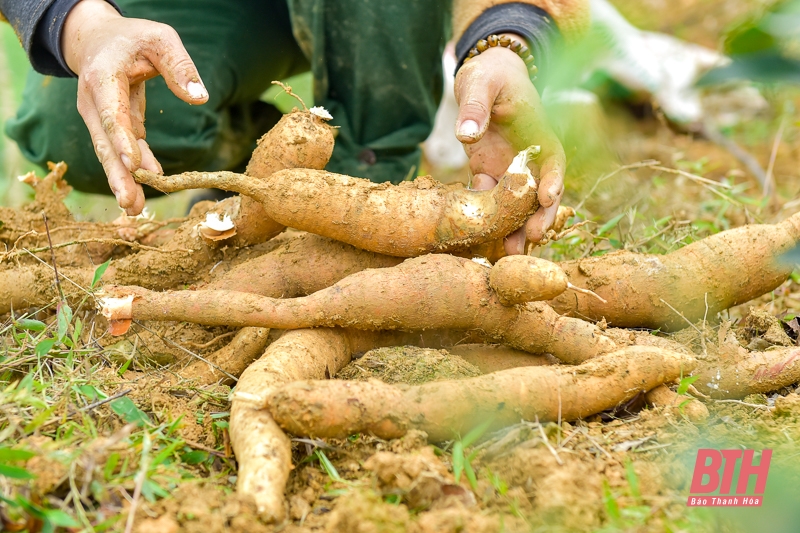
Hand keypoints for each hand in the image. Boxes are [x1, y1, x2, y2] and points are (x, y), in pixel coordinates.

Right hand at [62, 0, 207, 214]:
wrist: (98, 40)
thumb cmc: (133, 37)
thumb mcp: (160, 38)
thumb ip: (179, 65)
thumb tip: (200, 97)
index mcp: (103, 77)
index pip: (112, 113)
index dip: (122, 140)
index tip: (135, 166)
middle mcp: (94, 101)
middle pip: (105, 142)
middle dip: (117, 174)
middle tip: (128, 203)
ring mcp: (100, 116)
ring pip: (111, 152)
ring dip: (123, 180)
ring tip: (134, 208)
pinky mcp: (113, 125)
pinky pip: (124, 150)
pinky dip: (136, 168)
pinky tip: (149, 184)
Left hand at [454, 37, 564, 254]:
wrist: (482, 78)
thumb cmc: (488, 75)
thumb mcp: (480, 82)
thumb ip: (475, 106)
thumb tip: (466, 134)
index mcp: (538, 133)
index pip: (553, 160)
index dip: (553, 179)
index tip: (548, 197)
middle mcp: (529, 157)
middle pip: (542, 192)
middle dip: (540, 216)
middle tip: (533, 238)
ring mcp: (510, 168)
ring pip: (519, 204)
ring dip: (517, 227)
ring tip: (510, 253)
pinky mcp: (489, 173)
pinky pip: (491, 201)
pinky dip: (490, 219)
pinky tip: (483, 238)